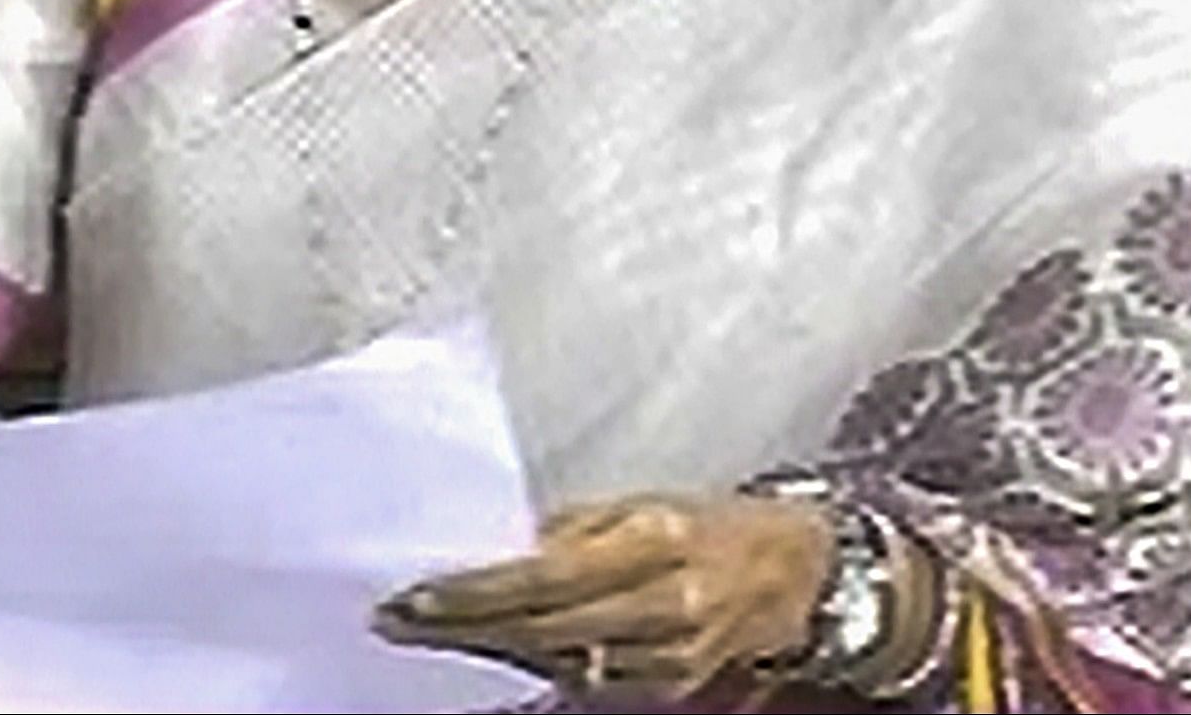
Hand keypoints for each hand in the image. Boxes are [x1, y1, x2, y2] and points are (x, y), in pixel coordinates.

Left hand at [375, 494, 830, 706]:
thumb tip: (500, 549)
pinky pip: (587, 681)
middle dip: (463, 627)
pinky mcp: (670, 688)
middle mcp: (665, 602)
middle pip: (543, 627)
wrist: (795, 574)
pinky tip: (498, 647)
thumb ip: (573, 529)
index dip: (475, 591)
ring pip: (558, 663)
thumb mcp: (643, 502)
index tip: (415, 595)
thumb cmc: (710, 524)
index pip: (545, 575)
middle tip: (395, 620)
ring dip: (491, 648)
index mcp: (657, 537)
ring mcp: (670, 655)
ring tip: (432, 630)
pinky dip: (538, 665)